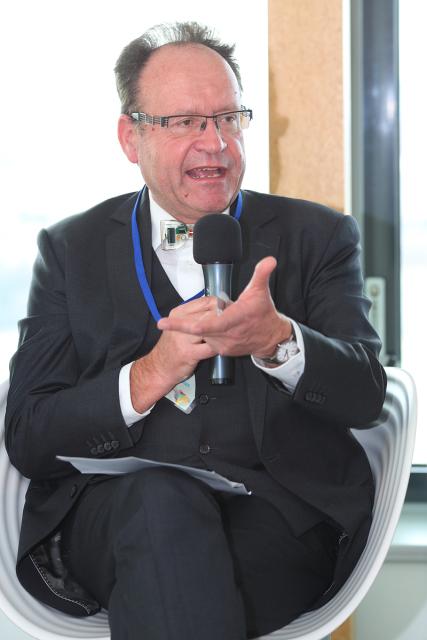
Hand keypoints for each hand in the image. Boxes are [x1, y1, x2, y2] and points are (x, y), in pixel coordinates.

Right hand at [130, 297, 217, 412]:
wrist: (159, 367)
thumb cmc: (173, 346)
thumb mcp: (179, 325)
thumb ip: (195, 315)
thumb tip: (218, 307)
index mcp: (179, 313)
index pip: (205, 302)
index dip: (220, 305)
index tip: (228, 309)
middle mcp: (180, 323)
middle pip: (210, 314)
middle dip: (224, 318)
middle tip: (234, 321)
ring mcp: (184, 339)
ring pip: (211, 330)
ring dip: (222, 333)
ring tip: (228, 334)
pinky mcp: (188, 353)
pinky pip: (210, 347)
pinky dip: (218, 347)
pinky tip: (220, 347)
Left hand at [157, 257, 292, 358]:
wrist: (270, 337)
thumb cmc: (263, 313)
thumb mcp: (261, 291)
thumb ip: (262, 274)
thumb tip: (269, 260)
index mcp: (233, 319)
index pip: (204, 324)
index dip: (182, 324)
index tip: (163, 322)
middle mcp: (226, 335)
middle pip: (198, 327)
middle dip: (194, 317)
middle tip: (204, 311)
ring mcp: (222, 344)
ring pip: (201, 331)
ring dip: (204, 322)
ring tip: (222, 316)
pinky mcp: (220, 350)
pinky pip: (206, 338)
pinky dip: (207, 330)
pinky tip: (219, 324)